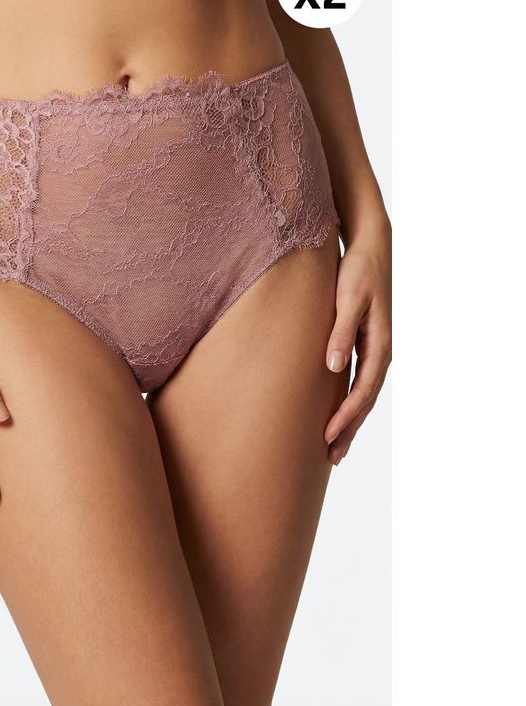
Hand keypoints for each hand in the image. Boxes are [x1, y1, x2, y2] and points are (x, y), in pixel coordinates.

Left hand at [324, 230, 391, 464]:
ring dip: (349, 421)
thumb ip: (340, 332)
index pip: (362, 390)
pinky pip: (357, 381)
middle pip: (364, 400)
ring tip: (332, 447)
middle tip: (330, 457)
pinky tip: (335, 413)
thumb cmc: (357, 271)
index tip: (327, 436)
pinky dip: (348, 401)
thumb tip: (333, 367)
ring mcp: (372, 349)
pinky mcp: (362, 344)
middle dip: (348, 430)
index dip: (346, 416)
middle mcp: (379, 351)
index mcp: (378, 344)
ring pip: (362, 394)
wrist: (369, 248)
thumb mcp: (348, 299)